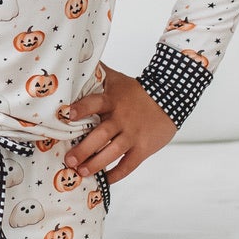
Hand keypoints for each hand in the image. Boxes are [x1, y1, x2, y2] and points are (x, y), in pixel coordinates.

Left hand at [60, 64, 175, 183]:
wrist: (171, 97)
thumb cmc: (137, 90)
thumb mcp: (117, 79)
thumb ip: (98, 73)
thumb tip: (78, 57)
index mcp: (113, 100)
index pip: (95, 102)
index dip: (82, 108)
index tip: (67, 114)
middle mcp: (122, 118)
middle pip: (101, 134)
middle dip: (84, 149)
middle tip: (69, 160)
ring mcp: (133, 134)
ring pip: (113, 152)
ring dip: (96, 164)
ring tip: (82, 172)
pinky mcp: (143, 147)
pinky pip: (129, 164)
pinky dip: (117, 174)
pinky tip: (105, 180)